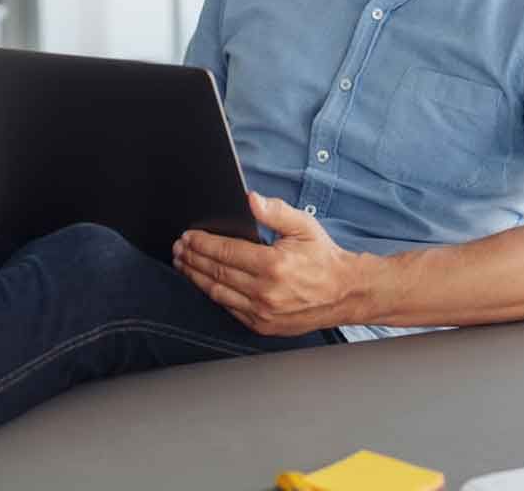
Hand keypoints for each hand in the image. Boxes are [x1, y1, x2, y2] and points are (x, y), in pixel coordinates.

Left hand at [173, 191, 361, 335]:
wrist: (345, 293)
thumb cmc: (324, 257)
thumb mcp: (304, 226)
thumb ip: (276, 211)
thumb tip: (251, 199)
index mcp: (273, 265)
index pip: (225, 252)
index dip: (202, 243)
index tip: (188, 236)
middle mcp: (265, 292)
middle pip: (216, 272)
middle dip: (192, 258)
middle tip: (179, 248)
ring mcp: (263, 312)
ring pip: (218, 293)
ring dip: (196, 277)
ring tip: (183, 264)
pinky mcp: (263, 326)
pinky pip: (230, 309)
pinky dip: (213, 295)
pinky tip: (205, 283)